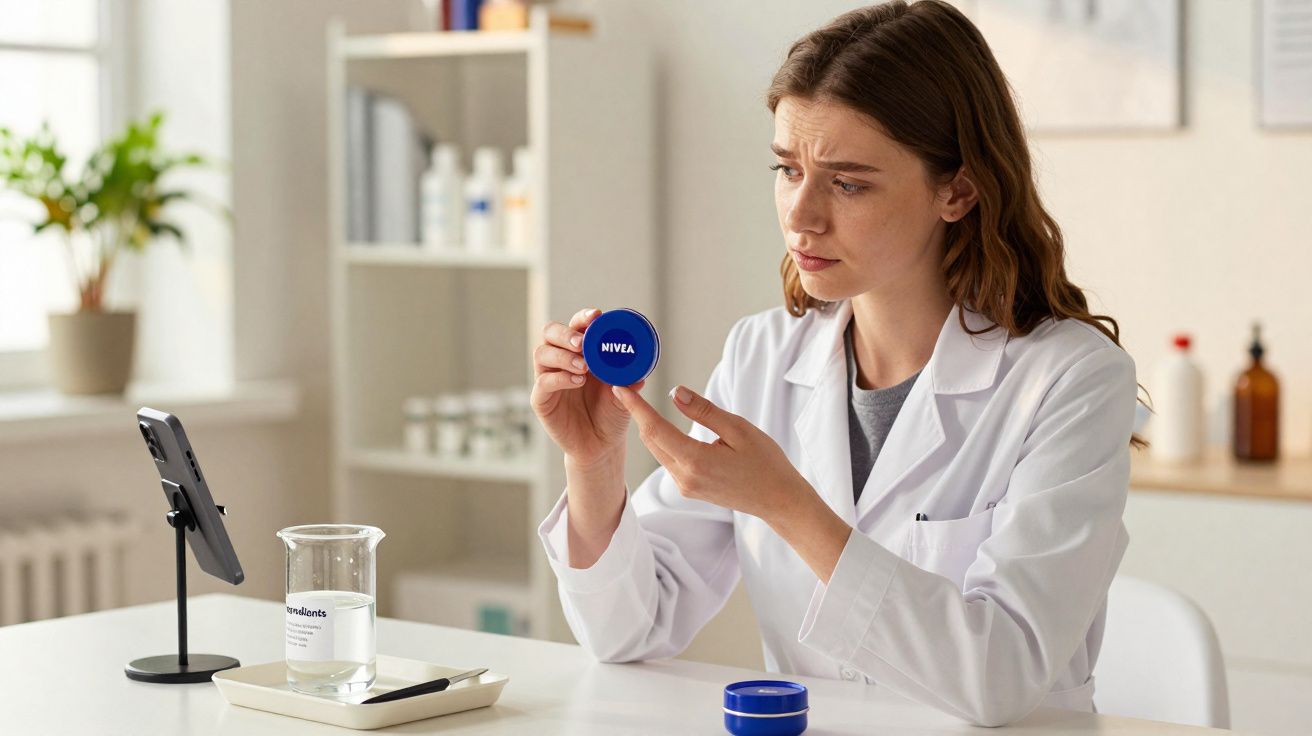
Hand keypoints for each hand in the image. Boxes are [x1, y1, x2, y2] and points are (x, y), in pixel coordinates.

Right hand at [531, 307, 644, 468]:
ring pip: (542, 354)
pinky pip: (543, 382)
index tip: (596, 315)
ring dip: (562, 355)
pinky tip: (577, 381)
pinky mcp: (541, 400)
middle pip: (550, 333)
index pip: (575, 326)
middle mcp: (560, 360)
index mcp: (580, 351)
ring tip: (583, 365)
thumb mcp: (625, 395)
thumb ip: (630, 383)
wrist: (601, 445)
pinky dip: (559, 378)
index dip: (583, 317)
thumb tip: (641, 375)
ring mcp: (548, 378)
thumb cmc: (611, 413)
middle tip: (582, 342)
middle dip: (565, 333)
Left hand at [610, 383, 811, 522]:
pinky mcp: (689, 489)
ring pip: (658, 451)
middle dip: (638, 414)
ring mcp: (685, 486)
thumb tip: (676, 393)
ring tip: (640, 403)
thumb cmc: (765, 462)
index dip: (636, 407)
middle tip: (627, 387)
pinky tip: (662, 426)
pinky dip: (663, 442)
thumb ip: (704, 411)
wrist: (778, 499)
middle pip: (651, 440)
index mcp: (696, 461)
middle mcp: (684, 477)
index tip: (620, 388)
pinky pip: (669, 461)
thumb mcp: (738, 429)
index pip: (655, 429)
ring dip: (649, 428)